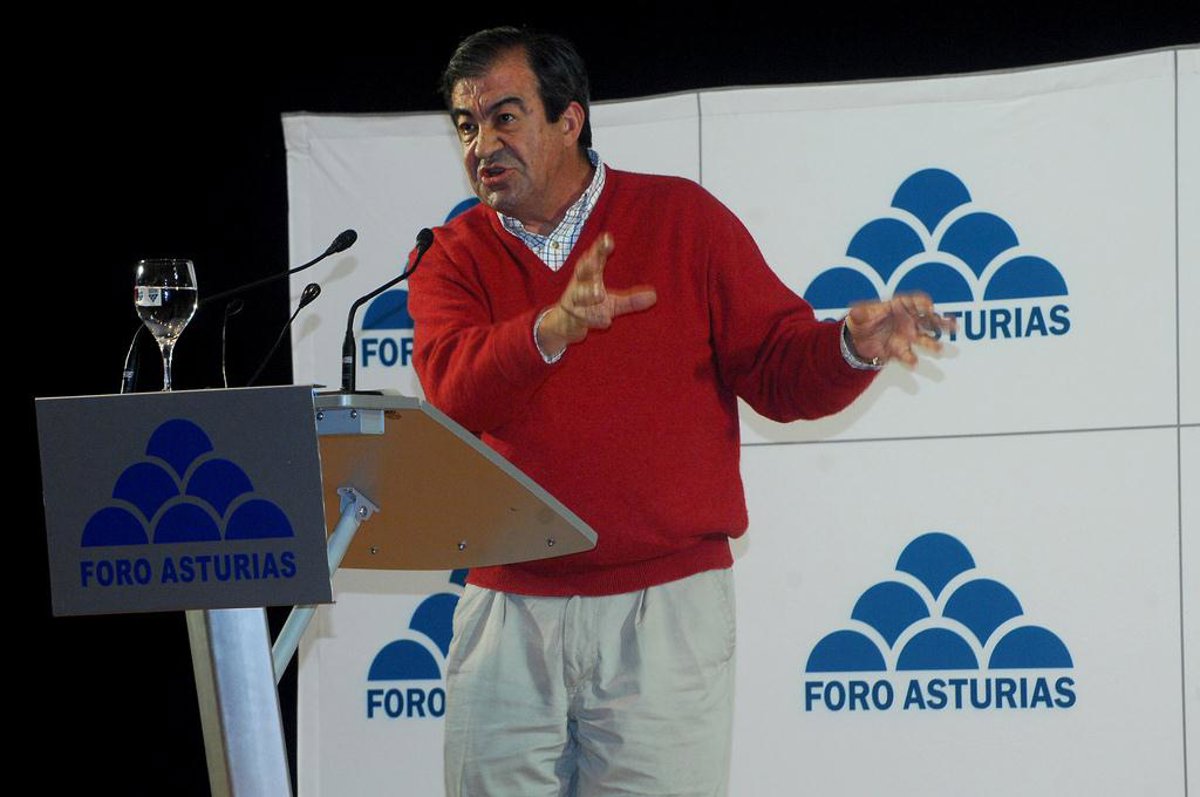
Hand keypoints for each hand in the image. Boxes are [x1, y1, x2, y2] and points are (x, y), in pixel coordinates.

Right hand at [536, 233, 656, 357]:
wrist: (563, 326)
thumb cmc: (589, 307)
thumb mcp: (612, 304)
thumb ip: (631, 300)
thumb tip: (654, 296)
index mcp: (588, 277)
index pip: (594, 259)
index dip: (599, 249)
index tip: (607, 239)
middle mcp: (578, 286)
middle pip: (581, 272)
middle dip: (587, 265)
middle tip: (595, 259)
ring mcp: (573, 303)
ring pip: (578, 295)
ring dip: (587, 293)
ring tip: (598, 293)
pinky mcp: (570, 319)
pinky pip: (581, 319)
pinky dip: (593, 319)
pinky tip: (606, 321)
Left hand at [845, 292, 955, 367]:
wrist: (856, 339)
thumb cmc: (861, 320)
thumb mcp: (859, 314)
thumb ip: (860, 313)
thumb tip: (856, 312)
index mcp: (900, 306)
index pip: (916, 302)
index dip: (924, 304)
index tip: (930, 308)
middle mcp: (908, 321)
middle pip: (929, 320)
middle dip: (942, 323)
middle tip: (955, 326)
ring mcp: (906, 336)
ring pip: (924, 339)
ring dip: (933, 344)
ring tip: (940, 350)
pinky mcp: (899, 350)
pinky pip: (908, 355)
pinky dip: (911, 359)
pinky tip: (914, 363)